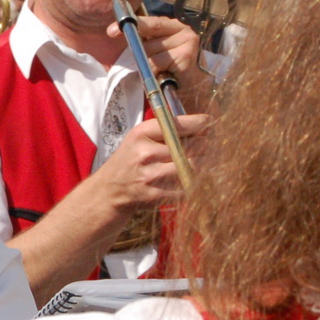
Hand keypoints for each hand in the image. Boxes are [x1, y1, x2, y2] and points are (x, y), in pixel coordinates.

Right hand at [93, 114, 209, 214]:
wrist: (107, 192)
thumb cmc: (129, 161)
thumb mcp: (139, 139)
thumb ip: (166, 130)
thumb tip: (204, 125)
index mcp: (141, 133)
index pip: (179, 124)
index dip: (200, 124)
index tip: (208, 124)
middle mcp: (145, 152)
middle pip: (191, 146)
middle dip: (206, 146)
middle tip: (212, 147)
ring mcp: (149, 176)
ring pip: (192, 168)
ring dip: (204, 166)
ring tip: (206, 163)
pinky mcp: (154, 195)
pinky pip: (186, 188)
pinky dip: (194, 184)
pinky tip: (193, 180)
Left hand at [113, 15, 214, 110]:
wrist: (197, 91)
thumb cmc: (174, 71)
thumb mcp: (159, 52)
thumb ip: (146, 41)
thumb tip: (117, 32)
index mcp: (175, 26)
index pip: (149, 22)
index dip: (130, 25)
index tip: (111, 31)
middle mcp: (183, 30)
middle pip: (146, 39)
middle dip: (140, 53)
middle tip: (147, 64)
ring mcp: (187, 42)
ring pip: (149, 52)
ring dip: (148, 65)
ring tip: (161, 72)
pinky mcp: (185, 56)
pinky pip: (155, 64)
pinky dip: (154, 73)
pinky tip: (165, 76)